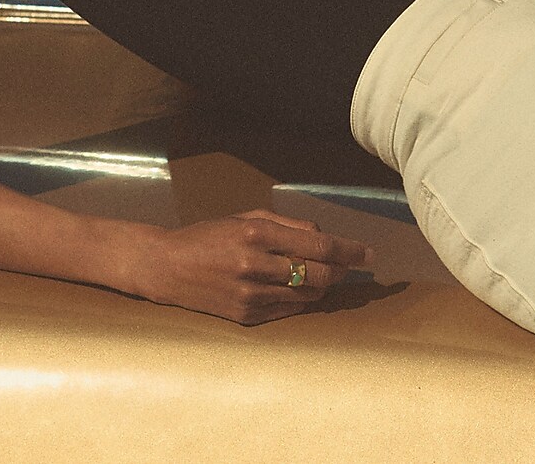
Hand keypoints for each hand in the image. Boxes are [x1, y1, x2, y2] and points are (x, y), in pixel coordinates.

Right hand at [129, 209, 372, 323]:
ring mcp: (250, 295)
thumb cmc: (209, 236)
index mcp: (257, 234)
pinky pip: (289, 310)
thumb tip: (325, 237)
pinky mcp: (246, 317)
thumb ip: (289, 225)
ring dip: (321, 286)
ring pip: (308, 296)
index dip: (349, 250)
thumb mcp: (247, 217)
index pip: (318, 245)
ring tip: (319, 274)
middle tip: (348, 266)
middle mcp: (255, 265)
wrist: (167, 267)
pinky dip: (299, 299)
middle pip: (319, 275)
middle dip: (340, 271)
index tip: (368, 254)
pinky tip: (294, 288)